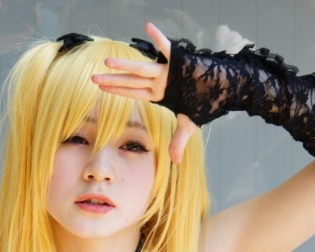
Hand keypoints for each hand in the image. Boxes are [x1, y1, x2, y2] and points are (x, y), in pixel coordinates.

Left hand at [91, 23, 197, 163]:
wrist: (222, 88)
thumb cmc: (203, 102)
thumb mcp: (189, 124)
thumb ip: (178, 141)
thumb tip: (175, 162)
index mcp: (158, 93)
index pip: (133, 93)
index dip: (117, 90)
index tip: (100, 88)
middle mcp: (159, 82)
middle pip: (131, 82)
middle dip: (112, 80)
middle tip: (92, 78)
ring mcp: (167, 71)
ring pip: (142, 69)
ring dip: (125, 66)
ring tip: (106, 61)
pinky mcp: (179, 61)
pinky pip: (167, 48)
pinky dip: (158, 38)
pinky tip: (147, 26)